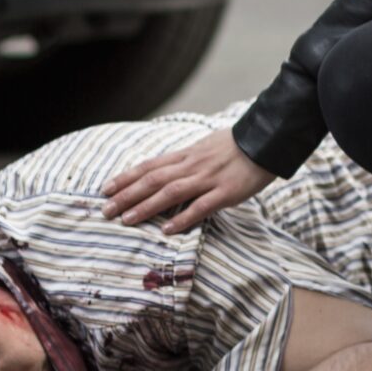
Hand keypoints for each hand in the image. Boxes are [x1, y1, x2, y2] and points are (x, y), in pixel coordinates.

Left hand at [102, 127, 272, 234]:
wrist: (265, 141)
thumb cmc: (234, 146)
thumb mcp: (204, 147)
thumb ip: (184, 160)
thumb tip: (163, 171)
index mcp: (186, 155)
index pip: (149, 166)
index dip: (126, 178)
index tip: (105, 189)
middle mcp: (192, 166)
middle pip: (153, 180)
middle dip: (127, 195)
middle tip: (106, 210)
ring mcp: (208, 179)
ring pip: (171, 192)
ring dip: (146, 206)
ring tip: (127, 220)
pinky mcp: (226, 192)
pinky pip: (201, 207)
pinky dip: (182, 218)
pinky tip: (167, 230)